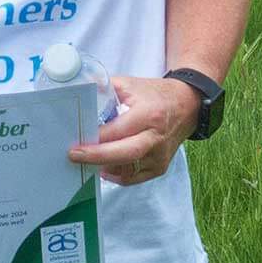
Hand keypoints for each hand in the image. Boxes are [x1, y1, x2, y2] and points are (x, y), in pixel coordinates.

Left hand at [68, 74, 204, 186]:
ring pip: (127, 169)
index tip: (76, 140)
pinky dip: (116, 174)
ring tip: (85, 159)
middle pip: (125, 154)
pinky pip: (133, 177)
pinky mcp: (160, 167)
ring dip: (104, 166)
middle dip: (97, 157)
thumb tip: (78, 92)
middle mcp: (156, 138)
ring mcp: (160, 156)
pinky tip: (103, 166)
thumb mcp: (130, 85)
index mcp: (149, 115)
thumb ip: (104, 88)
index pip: (119, 130)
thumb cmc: (155, 95)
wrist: (187, 106)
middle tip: (74, 156)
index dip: (96, 137)